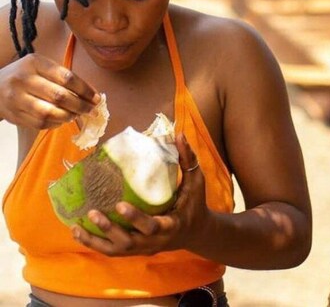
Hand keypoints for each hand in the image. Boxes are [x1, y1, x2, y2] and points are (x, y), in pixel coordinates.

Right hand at [0, 54, 99, 128]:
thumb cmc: (27, 75)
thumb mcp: (43, 67)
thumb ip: (65, 78)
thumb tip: (93, 95)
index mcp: (34, 63)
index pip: (67, 77)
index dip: (85, 90)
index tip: (96, 98)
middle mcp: (23, 79)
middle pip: (59, 96)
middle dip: (80, 105)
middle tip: (92, 110)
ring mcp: (15, 98)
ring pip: (50, 113)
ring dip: (69, 116)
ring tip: (77, 115)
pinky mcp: (13, 115)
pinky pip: (40, 124)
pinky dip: (56, 124)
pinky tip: (62, 119)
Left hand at [72, 134, 211, 256]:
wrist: (196, 232)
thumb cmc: (195, 204)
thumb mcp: (196, 182)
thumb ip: (187, 160)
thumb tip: (178, 134)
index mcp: (171, 225)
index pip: (152, 225)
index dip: (135, 218)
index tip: (120, 204)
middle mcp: (155, 241)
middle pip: (129, 241)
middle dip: (109, 229)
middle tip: (93, 212)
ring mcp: (143, 248)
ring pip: (116, 250)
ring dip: (96, 240)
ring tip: (77, 226)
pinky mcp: (135, 251)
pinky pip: (112, 251)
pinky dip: (94, 243)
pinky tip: (79, 232)